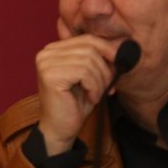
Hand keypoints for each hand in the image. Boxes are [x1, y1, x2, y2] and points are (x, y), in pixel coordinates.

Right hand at [35, 19, 118, 154]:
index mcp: (54, 49)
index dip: (108, 52)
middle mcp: (46, 53)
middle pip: (90, 48)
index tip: (116, 70)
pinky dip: (94, 87)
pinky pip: (85, 73)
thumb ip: (98, 58)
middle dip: (105, 69)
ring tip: (96, 94)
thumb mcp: (90, 75)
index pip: (88, 39)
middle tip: (106, 87)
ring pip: (89, 61)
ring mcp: (46, 63)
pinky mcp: (50, 76)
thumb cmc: (76, 103)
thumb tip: (122, 45)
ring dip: (100, 81)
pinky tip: (90, 98)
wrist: (61, 128)